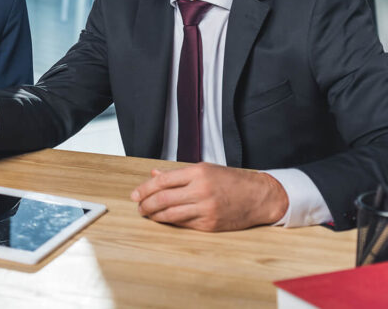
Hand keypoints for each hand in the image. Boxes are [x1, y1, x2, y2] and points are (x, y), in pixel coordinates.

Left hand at [131, 162, 288, 231]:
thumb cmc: (231, 180)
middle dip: (146, 204)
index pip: (162, 181)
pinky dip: (171, 222)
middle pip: (163, 199)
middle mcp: (201, 190)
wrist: (259, 197)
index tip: (135, 194)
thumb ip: (178, 173)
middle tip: (138, 207)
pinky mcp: (210, 224)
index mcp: (197, 173)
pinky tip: (164, 219)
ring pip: (171, 214)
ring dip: (155, 216)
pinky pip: (184, 224)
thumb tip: (154, 175)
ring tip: (147, 214)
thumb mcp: (205, 169)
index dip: (144, 189)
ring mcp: (206, 209)